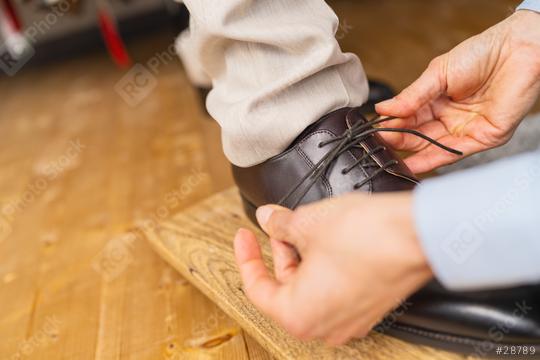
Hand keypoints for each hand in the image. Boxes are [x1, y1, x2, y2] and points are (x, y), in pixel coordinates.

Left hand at [233, 193, 431, 344]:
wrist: (419, 236)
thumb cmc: (368, 238)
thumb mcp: (307, 223)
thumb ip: (279, 225)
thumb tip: (268, 220)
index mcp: (299, 315)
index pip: (257, 289)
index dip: (246, 257)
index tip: (244, 237)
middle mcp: (325, 326)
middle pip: (285, 288)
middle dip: (278, 252)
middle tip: (278, 225)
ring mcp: (350, 319)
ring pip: (311, 287)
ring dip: (301, 256)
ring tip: (304, 226)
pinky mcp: (368, 306)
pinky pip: (333, 288)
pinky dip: (323, 265)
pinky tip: (326, 238)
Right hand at [376, 10, 539, 173]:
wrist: (518, 50)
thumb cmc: (480, 54)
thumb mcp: (437, 73)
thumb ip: (411, 96)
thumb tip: (383, 109)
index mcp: (435, 100)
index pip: (408, 117)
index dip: (392, 124)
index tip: (375, 131)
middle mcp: (448, 117)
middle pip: (417, 135)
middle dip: (398, 141)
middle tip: (379, 144)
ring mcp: (464, 129)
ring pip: (432, 147)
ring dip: (410, 154)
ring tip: (388, 158)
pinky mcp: (482, 138)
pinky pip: (453, 153)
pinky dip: (431, 160)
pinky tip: (411, 164)